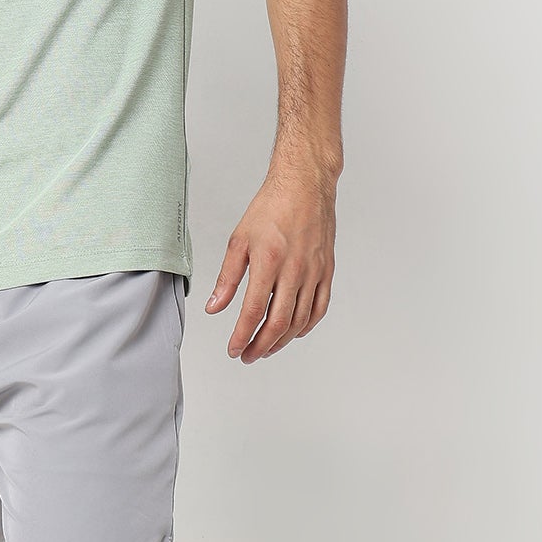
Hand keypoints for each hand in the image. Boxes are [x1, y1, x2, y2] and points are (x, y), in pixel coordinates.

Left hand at [203, 157, 336, 361]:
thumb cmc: (271, 208)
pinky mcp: (327, 270)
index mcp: (270, 261)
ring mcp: (314, 272)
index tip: (233, 349)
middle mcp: (295, 270)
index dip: (242, 336)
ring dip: (282, 341)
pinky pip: (319, 307)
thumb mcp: (239, 240)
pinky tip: (294, 332)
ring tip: (265, 349)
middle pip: (279, 322)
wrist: (306, 186)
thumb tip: (214, 307)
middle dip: (260, 346)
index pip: (254, 311)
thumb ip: (227, 278)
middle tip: (247, 356)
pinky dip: (306, 326)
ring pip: (300, 320)